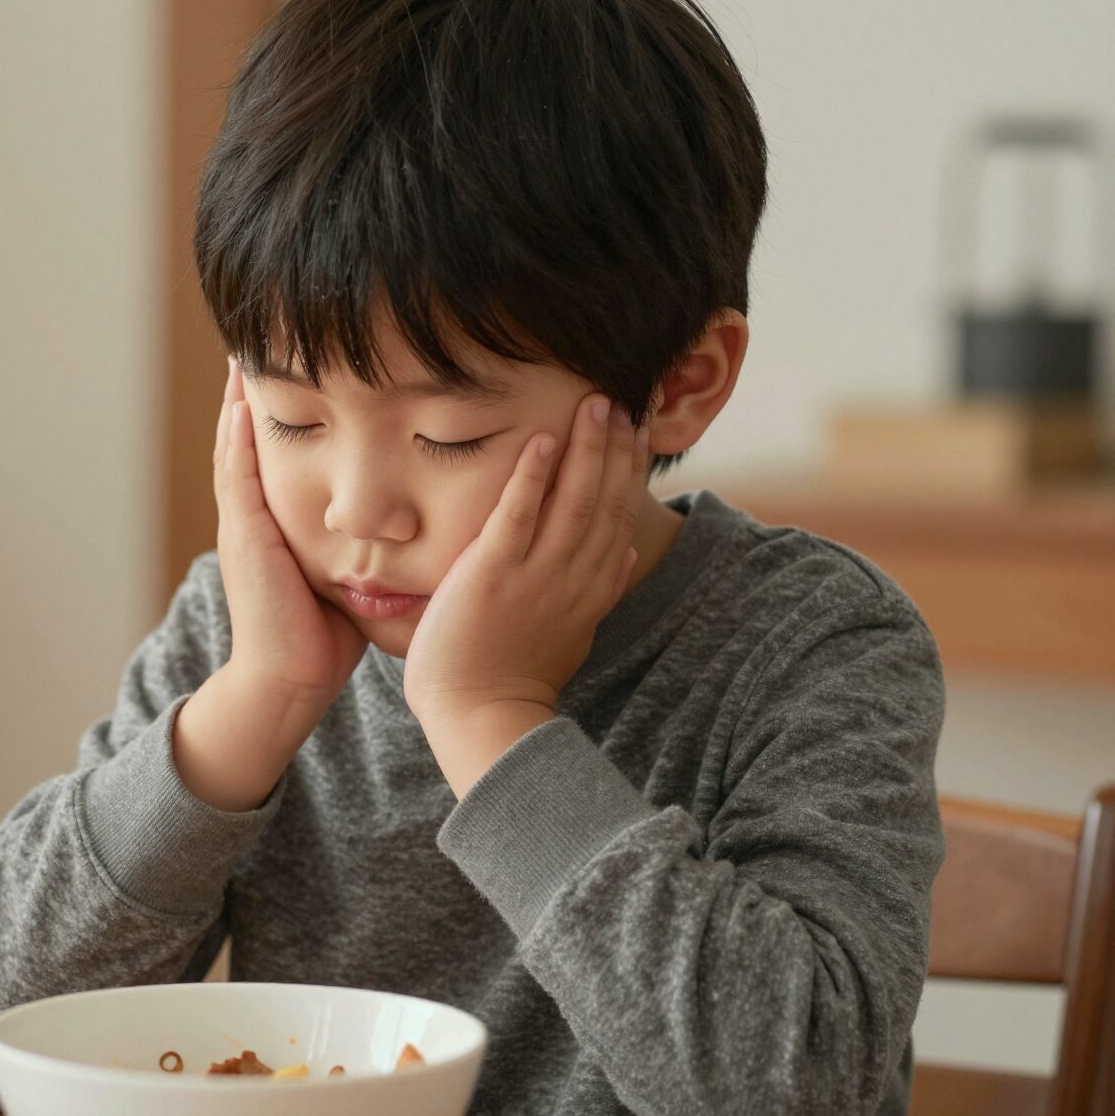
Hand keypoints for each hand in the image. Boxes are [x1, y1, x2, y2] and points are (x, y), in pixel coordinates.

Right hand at [213, 357, 367, 718]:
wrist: (290, 682)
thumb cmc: (324, 636)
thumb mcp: (345, 573)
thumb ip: (360, 541)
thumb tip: (408, 521)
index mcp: (277, 520)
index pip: (282, 449)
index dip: (287, 405)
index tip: (297, 358)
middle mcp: (254, 516)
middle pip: (249, 437)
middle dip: (254, 390)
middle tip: (255, 336)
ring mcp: (244, 525)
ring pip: (236, 448)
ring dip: (237, 400)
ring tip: (241, 352)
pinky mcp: (245, 540)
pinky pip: (236, 479)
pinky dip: (236, 440)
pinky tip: (241, 404)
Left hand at [403, 393, 649, 732]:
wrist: (479, 715)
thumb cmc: (514, 678)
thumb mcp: (573, 633)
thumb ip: (601, 589)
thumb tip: (630, 551)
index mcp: (592, 591)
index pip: (620, 519)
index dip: (630, 472)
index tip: (636, 434)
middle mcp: (572, 579)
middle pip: (604, 503)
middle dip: (614, 449)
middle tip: (619, 401)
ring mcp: (535, 577)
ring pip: (572, 502)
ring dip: (586, 450)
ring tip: (594, 405)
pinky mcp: (493, 575)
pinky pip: (518, 516)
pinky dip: (531, 477)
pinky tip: (542, 440)